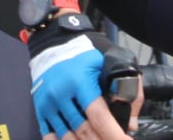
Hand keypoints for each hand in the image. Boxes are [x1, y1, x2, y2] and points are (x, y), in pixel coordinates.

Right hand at [27, 15, 134, 139]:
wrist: (51, 43)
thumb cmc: (82, 54)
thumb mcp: (106, 62)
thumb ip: (124, 89)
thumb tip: (131, 123)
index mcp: (81, 82)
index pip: (99, 117)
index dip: (113, 134)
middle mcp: (62, 94)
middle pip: (83, 131)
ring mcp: (49, 103)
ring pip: (66, 137)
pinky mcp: (40, 108)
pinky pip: (49, 134)